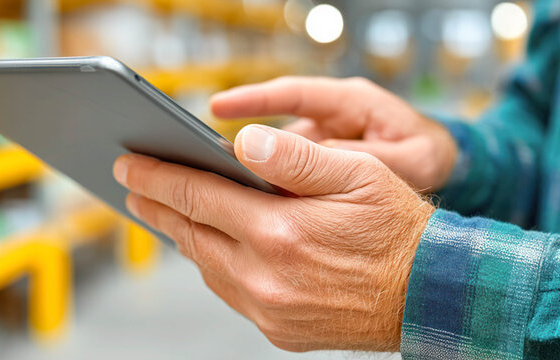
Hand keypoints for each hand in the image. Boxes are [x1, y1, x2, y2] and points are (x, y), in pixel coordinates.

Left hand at [112, 125, 433, 351]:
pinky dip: (212, 265)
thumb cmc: (397, 228)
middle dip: (157, 205)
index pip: (197, 196)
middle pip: (190, 233)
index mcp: (280, 232)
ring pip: (205, 265)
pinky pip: (228, 291)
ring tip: (167, 211)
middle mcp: (266, 276)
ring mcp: (269, 308)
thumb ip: (295, 157)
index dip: (158, 176)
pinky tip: (209, 246)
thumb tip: (241, 142)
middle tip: (132, 186)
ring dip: (182, 235)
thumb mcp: (358, 174)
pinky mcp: (278, 329)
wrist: (430, 295)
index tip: (129, 164)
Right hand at [210, 76, 457, 191]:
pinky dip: (260, 196)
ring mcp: (317, 148)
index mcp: (348, 102)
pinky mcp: (313, 173)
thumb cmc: (427, 156)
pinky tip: (239, 213)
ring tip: (208, 188)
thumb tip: (310, 157)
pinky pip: (278, 182)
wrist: (440, 174)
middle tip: (194, 154)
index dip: (254, 100)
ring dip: (244, 175)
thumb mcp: (407, 157)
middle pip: (270, 130)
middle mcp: (325, 121)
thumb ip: (358, 157)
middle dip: (234, 144)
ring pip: (269, 159)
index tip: (218, 106)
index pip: (293, 94)